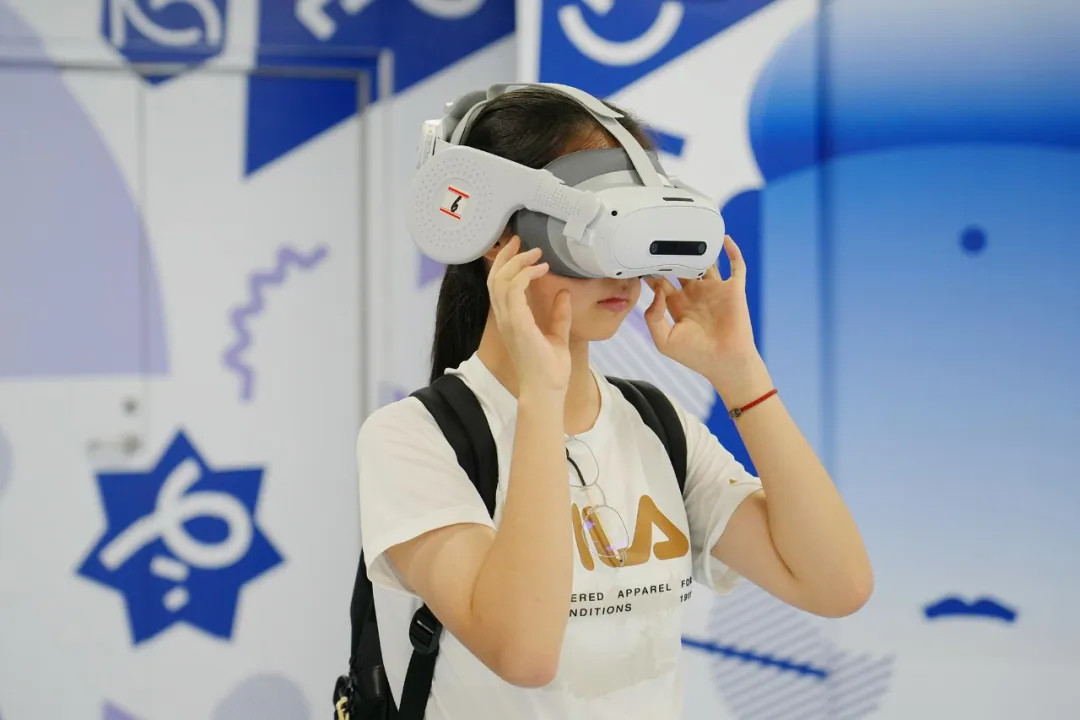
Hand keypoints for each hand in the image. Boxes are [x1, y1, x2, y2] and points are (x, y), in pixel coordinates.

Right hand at [487, 235, 571, 394]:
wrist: (546, 391)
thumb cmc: (549, 371)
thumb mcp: (557, 335)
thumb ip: (559, 315)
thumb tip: (564, 294)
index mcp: (511, 320)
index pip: (499, 285)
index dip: (507, 264)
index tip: (523, 250)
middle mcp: (505, 319)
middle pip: (495, 278)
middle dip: (506, 255)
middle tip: (520, 240)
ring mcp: (509, 321)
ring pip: (500, 280)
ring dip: (517, 262)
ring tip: (535, 253)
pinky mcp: (517, 324)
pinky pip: (513, 290)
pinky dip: (525, 275)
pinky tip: (541, 269)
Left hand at [644, 235, 764, 394]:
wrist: (725, 363)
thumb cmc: (695, 356)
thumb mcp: (664, 341)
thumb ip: (653, 317)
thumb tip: (656, 292)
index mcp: (677, 304)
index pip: (661, 281)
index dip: (651, 271)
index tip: (640, 259)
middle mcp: (694, 294)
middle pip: (680, 267)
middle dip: (671, 255)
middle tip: (661, 240)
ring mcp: (714, 290)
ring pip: (705, 262)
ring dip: (699, 249)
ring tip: (689, 233)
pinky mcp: (733, 290)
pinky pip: (735, 265)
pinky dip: (732, 251)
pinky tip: (724, 239)